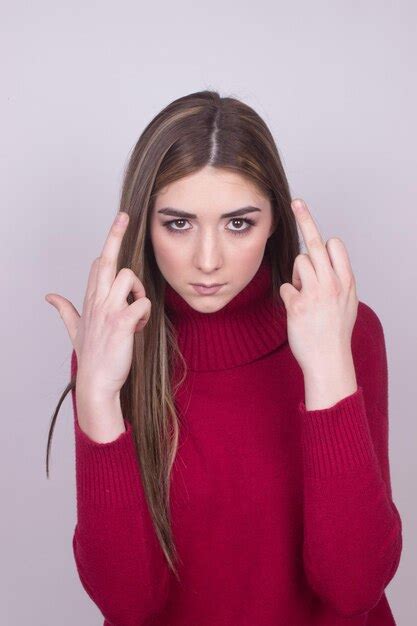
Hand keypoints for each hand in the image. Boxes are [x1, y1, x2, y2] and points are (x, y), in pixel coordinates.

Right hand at [45, 211, 151, 397]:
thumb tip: (49, 296)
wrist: (97, 382)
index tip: (118, 222)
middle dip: (114, 235)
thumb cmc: (91, 356)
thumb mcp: (74, 330)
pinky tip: (139, 327)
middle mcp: (97, 300)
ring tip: (136, 311)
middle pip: (106, 260)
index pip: (97, 263)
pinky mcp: (121, 321)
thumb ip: (64, 310)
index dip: (109, 243)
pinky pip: (142, 303)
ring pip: (128, 277)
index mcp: (89, 299)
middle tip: (123, 216)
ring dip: (139, 291)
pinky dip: (146, 313)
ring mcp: (108, 310)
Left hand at [279, 199, 358, 374]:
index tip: (310, 217)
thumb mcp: (348, 302)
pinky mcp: (297, 305)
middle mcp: (332, 284)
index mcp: (346, 282)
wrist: (329, 360)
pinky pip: (286, 287)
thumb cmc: (336, 332)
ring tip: (306, 295)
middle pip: (315, 244)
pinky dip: (289, 297)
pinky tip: (298, 311)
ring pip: (299, 263)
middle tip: (296, 202)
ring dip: (298, 275)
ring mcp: (315, 293)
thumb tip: (328, 259)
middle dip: (305, 219)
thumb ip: (340, 279)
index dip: (322, 235)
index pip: (335, 246)